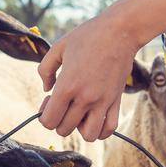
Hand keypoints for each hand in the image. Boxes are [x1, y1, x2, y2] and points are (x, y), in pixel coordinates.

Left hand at [37, 9, 147, 140]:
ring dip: (80, 129)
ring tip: (80, 113)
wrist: (120, 31)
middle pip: (64, 130)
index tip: (50, 102)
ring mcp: (103, 101)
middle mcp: (85, 98)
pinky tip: (95, 117)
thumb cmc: (88, 36)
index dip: (45, 116)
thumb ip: (45, 70)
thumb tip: (46, 90)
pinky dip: (102, 130)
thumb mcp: (58, 47)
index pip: (49, 121)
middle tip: (64, 103)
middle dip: (59, 120)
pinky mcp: (116, 100)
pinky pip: (109, 128)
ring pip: (88, 136)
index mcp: (67, 86)